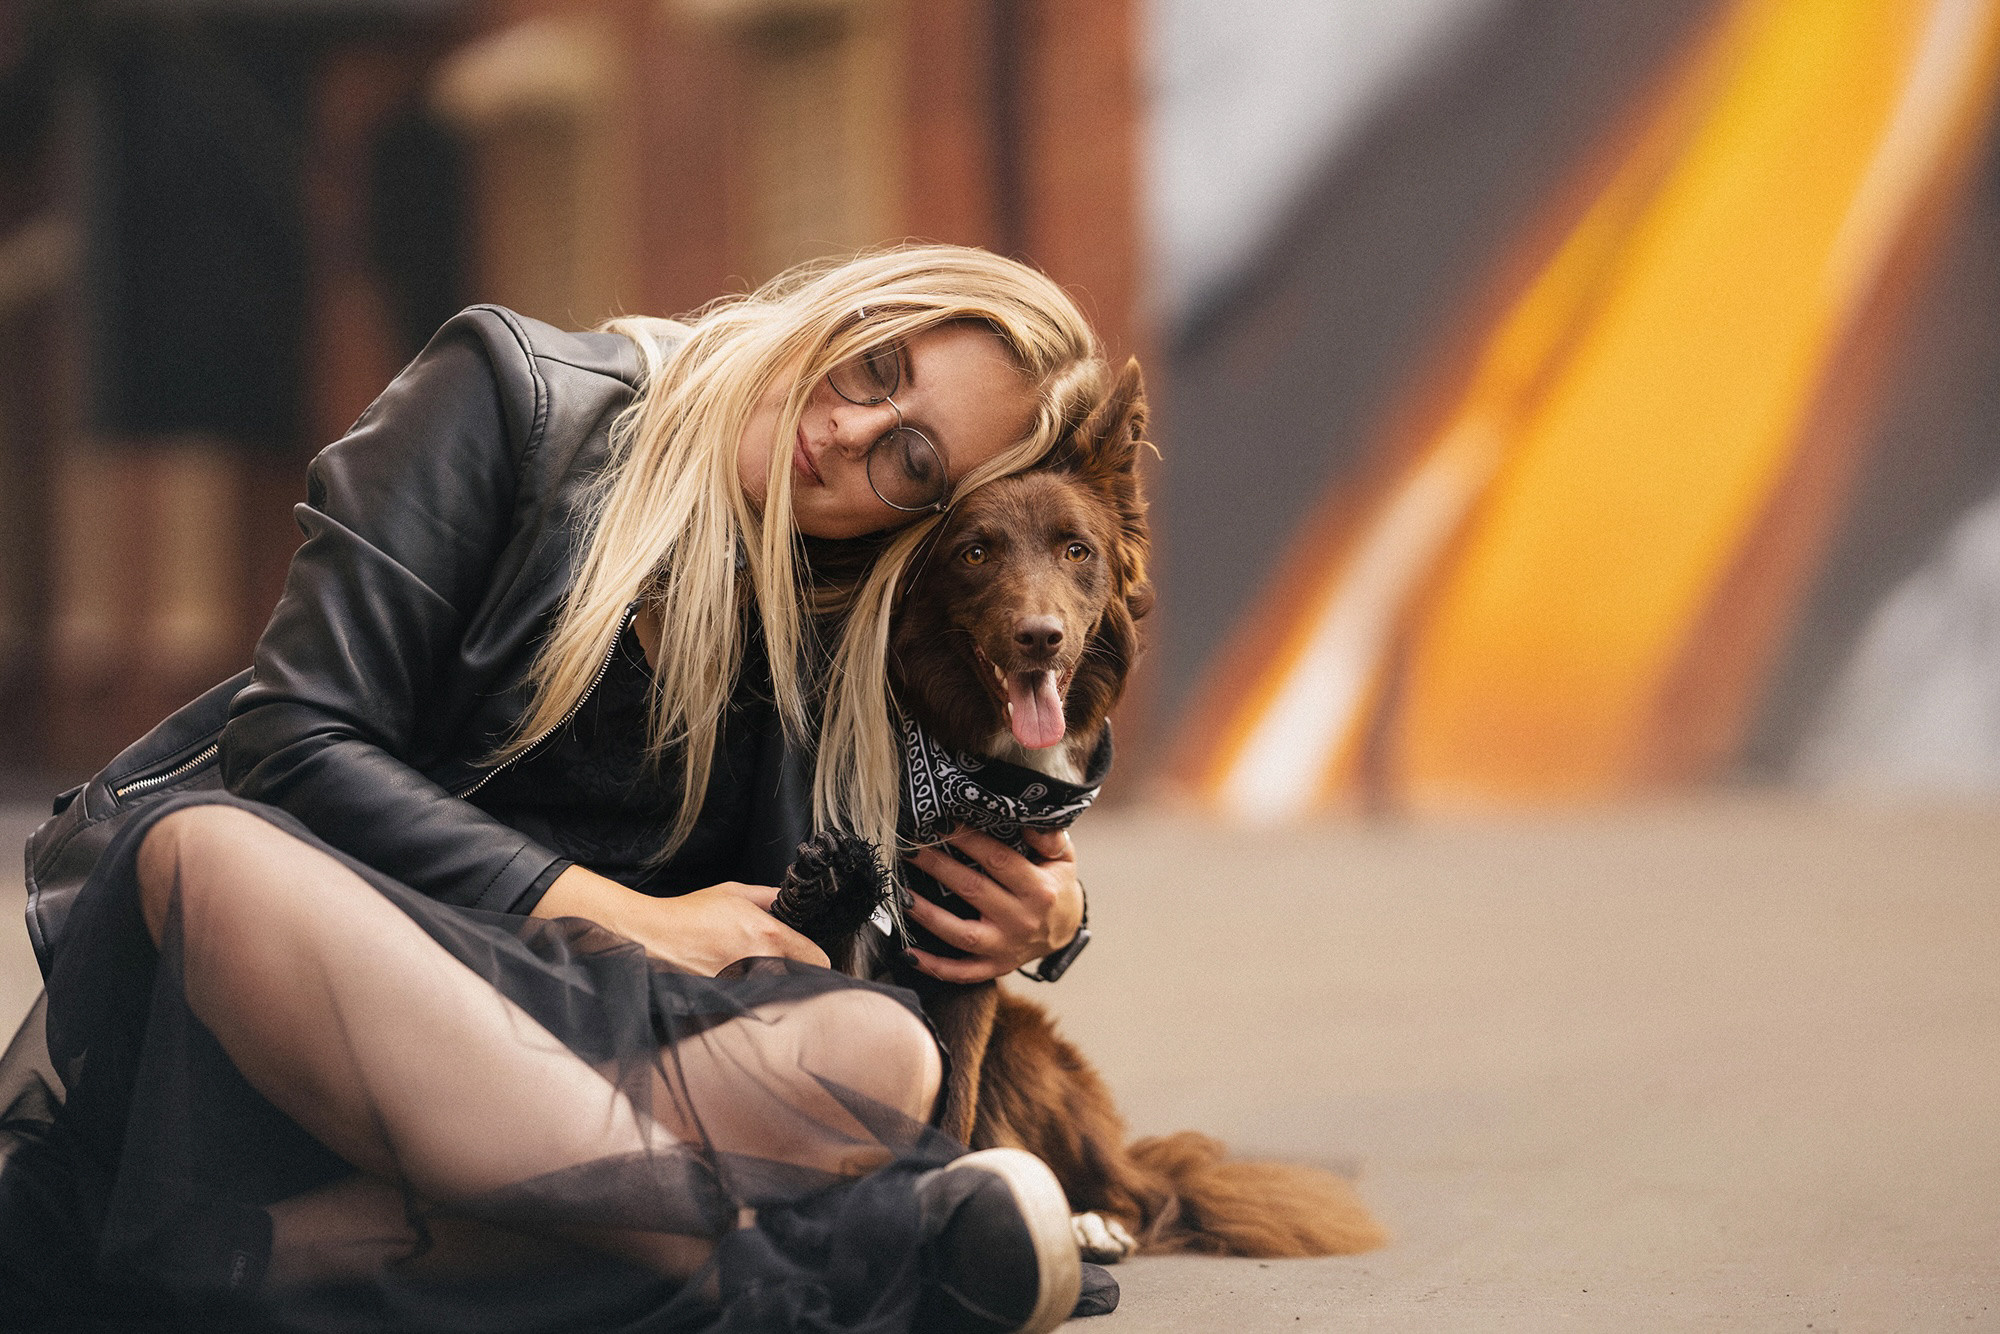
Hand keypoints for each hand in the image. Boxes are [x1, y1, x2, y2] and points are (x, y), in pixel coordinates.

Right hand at [533, 865, 829, 974]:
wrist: (650, 936)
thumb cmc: (688, 913)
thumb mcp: (733, 892)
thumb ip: (768, 897)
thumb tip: (788, 899)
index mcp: (767, 935)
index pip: (816, 959)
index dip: (817, 959)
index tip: (810, 958)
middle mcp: (760, 962)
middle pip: (799, 979)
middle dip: (795, 973)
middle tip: (780, 966)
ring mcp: (743, 985)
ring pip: (775, 992)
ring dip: (771, 985)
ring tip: (750, 974)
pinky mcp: (726, 999)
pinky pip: (750, 1001)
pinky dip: (748, 996)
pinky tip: (732, 984)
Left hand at [903, 826, 1082, 982]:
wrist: (1066, 932)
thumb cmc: (1057, 886)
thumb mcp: (1064, 858)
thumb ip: (1050, 838)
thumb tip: (1029, 819)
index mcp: (1039, 890)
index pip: (998, 859)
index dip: (968, 840)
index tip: (941, 822)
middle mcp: (1022, 920)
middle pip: (973, 890)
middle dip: (938, 867)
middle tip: (910, 848)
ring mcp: (1006, 948)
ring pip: (962, 934)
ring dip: (929, 916)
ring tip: (902, 896)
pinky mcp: (995, 968)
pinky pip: (961, 972)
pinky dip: (934, 967)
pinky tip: (907, 952)